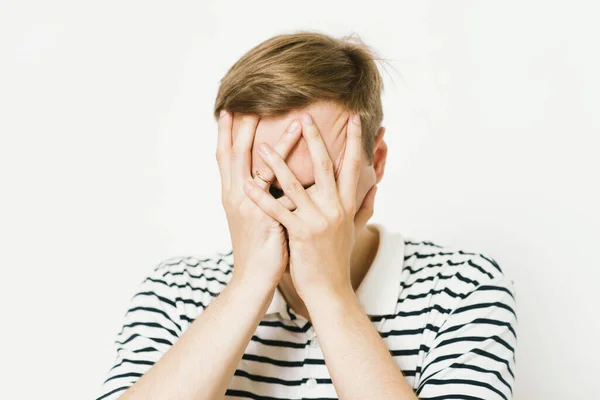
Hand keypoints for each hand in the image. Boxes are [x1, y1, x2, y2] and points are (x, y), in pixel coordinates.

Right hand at [216, 110, 301, 290]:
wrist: (254, 277)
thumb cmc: (259, 247)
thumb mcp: (254, 217)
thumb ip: (258, 196)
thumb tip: (268, 178)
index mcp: (232, 195)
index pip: (225, 158)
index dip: (225, 134)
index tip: (229, 110)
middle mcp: (235, 195)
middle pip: (232, 153)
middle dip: (239, 126)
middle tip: (245, 100)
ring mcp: (247, 204)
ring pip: (255, 162)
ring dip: (275, 139)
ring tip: (293, 119)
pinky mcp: (262, 214)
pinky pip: (278, 184)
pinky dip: (290, 161)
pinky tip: (307, 147)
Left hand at [242, 112, 377, 300]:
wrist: (330, 289)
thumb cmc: (338, 259)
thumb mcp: (354, 230)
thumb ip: (365, 205)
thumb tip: (375, 186)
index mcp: (346, 205)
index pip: (352, 166)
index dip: (354, 141)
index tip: (356, 118)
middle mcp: (335, 209)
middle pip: (325, 167)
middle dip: (315, 139)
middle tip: (304, 115)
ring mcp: (318, 221)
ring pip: (296, 186)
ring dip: (278, 163)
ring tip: (263, 144)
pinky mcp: (301, 235)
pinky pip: (278, 212)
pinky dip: (262, 197)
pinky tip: (248, 184)